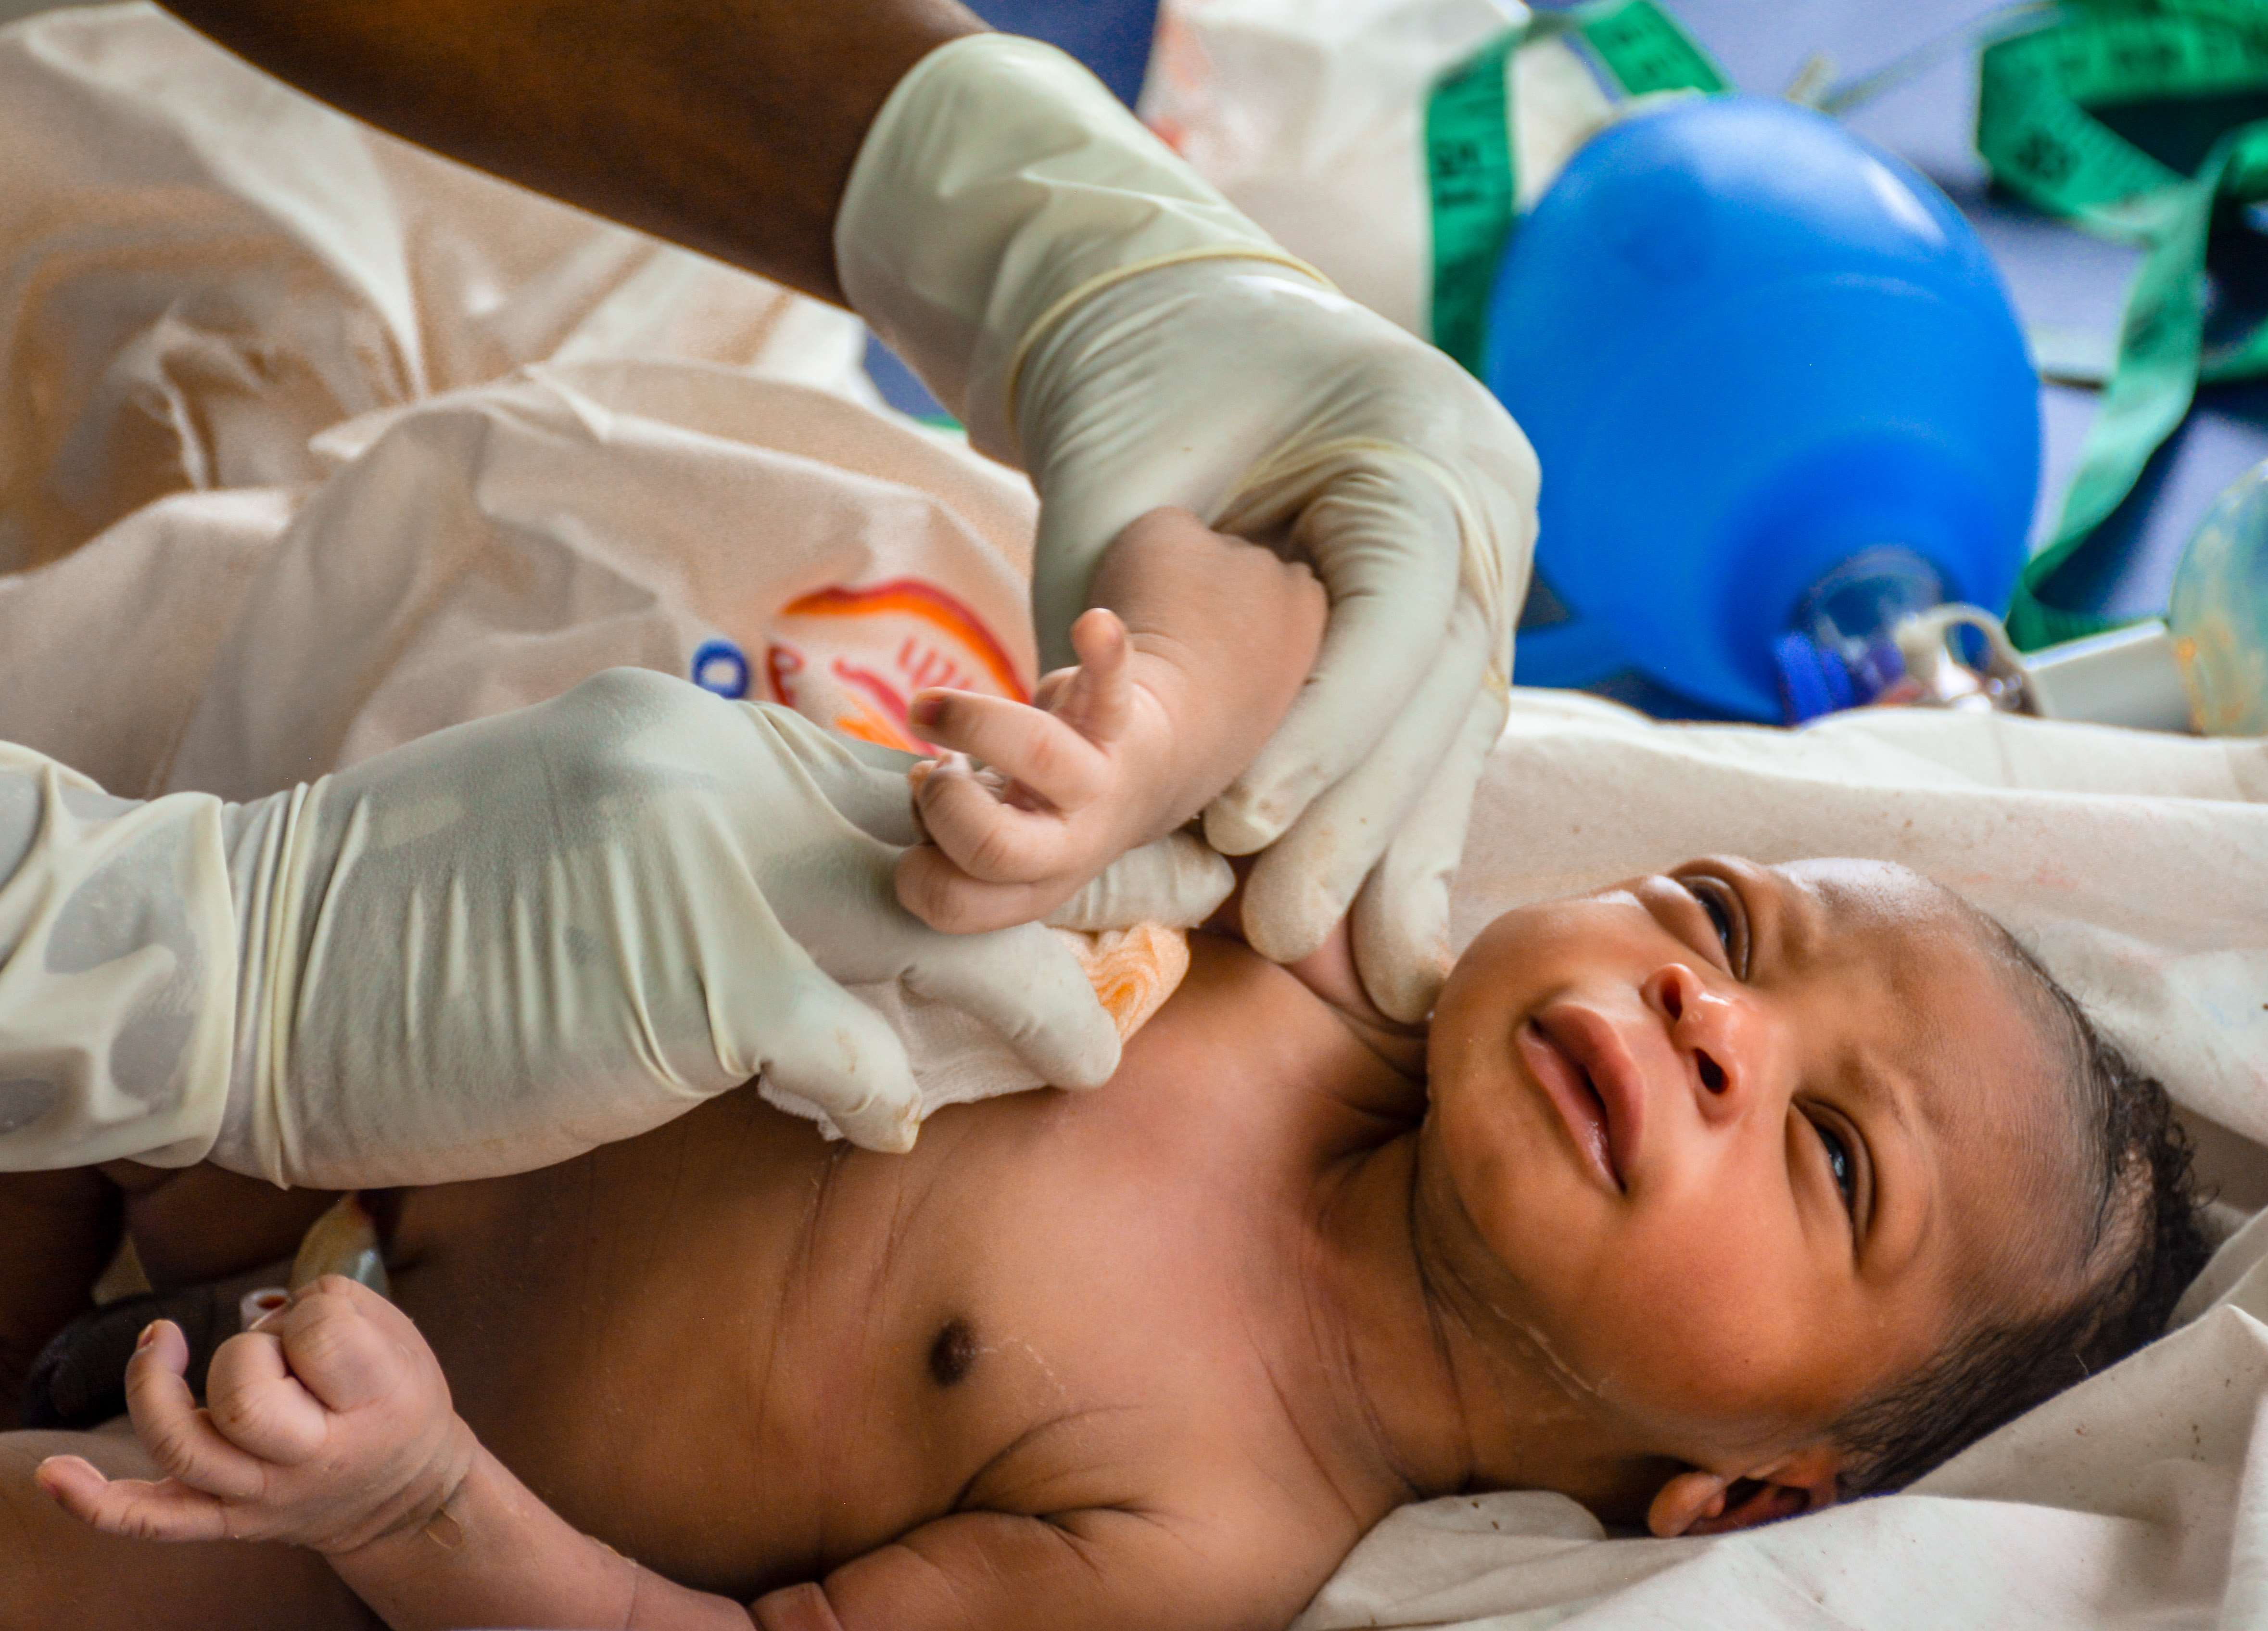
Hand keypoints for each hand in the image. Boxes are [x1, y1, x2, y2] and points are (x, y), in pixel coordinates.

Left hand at [36, 1278, 471, 1553]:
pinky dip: (96, 1502)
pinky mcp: (224, 1519)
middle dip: (248, 1349)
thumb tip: (262, 1310)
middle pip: (243, 1395)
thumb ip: (337, 1306)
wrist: (408, 1498)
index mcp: (370, 1405)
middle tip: (278, 1353)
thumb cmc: (401, 1399)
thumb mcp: (402, 1339)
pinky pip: (151, 1520)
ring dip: (157, 1387)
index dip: (312, 1312)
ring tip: (161, 1342)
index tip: (326, 1321)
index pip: (319, 1336)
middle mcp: (309, 1459)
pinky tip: (58, 1473)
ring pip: (186, 1445)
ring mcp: (259, 1495)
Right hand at [215, 668, 1120, 1179]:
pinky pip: (847, 1044)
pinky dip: (882, 1092)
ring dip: (1027, 1006)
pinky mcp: (692, 981)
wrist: (260, 962)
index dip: (999, 832)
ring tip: (1087, 1056)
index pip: (894, 779)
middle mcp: (721, 774)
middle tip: (1150, 946)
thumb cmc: (419, 918)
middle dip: (1067, 898)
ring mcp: (712, 870)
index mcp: (697, 735)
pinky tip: (882, 1122)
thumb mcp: (586, 837)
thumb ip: (713, 848)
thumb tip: (822, 904)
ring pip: (941, 929)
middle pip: (951, 839)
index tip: (1087, 864)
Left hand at [838, 38, 1535, 1020]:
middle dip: (1362, 823)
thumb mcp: (1120, 479)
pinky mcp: (1454, 613)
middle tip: (1289, 936)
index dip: (1328, 731)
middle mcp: (1486, 503)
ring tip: (1362, 975)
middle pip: (1439, 688)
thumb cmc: (1138, 380)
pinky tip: (1394, 932)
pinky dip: (1402, 822)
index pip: (1394, 612)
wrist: (1178, 313)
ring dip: (1398, 853)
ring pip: (1452, 727)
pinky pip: (1434, 728)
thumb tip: (1114, 782)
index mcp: (1426, 438)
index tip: (1244, 826)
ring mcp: (1487, 561)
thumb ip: (1130, 617)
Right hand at [897, 511, 1322, 934]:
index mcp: (1030, 887)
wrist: (1139, 776)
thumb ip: (948, 825)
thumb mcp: (993, 840)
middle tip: (938, 774)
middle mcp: (1071, 846)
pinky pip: (1111, 683)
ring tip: (927, 709)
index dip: (915, 867)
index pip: (951, 901)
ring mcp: (1097, 782)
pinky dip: (1104, 650)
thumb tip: (927, 779)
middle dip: (942, 805)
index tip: (924, 835)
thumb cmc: (1034, 810)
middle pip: (994, 846)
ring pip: (1036, 753)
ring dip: (969, 722)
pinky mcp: (1115, 719)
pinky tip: (1093, 624)